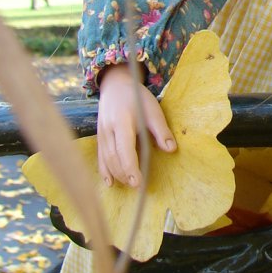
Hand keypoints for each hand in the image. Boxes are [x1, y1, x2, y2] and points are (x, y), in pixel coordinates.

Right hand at [96, 62, 176, 187]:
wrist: (115, 86)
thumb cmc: (137, 98)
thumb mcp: (153, 110)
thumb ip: (161, 130)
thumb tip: (172, 149)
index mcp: (122, 122)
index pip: (124, 149)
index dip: (130, 167)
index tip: (138, 182)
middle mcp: (108, 129)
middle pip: (114, 157)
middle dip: (124, 173)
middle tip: (137, 186)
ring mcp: (101, 134)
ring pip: (106, 159)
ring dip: (117, 174)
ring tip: (129, 184)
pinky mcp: (99, 137)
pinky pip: (100, 157)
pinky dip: (104, 171)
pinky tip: (110, 183)